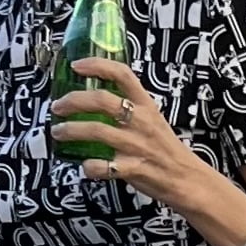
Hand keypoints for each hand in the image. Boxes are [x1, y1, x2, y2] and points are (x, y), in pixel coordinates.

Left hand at [50, 59, 210, 204]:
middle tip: (58, 106)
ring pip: (97, 130)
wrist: (188, 179)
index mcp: (146, 106)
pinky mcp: (135, 169)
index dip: (97, 65)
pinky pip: (105, 166)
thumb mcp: (153, 120)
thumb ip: (129, 108)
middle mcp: (141, 121)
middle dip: (74, 101)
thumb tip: (96, 99)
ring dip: (71, 130)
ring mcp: (137, 145)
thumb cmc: (166, 150)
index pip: (123, 74)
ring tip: (58, 132)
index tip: (76, 66)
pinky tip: (85, 165)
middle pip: (102, 100)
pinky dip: (90, 167)